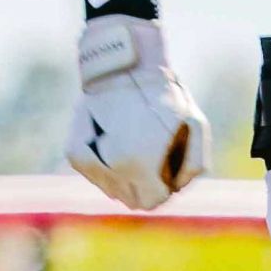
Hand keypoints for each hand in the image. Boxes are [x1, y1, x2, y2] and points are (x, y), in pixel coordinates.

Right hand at [66, 16, 210, 212]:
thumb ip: (193, 165)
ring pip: (112, 190)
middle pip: (131, 200)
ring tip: (132, 144)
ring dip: (124, 176)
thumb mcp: (194, 127)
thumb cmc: (163, 97)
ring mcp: (91, 163)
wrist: (122, 68)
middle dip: (143, 186)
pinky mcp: (75, 154)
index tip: (165, 172)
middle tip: (149, 160)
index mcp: (142, 166)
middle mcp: (113, 169)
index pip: (153, 201)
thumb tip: (177, 188)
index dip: (163, 189)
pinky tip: (114, 139)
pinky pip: (96, 174)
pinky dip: (105, 163)